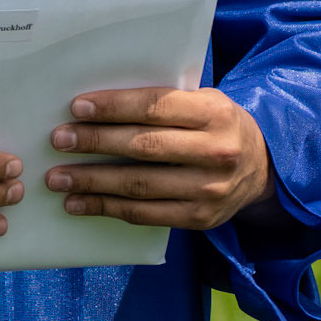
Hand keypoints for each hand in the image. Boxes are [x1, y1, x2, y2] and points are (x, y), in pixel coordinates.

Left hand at [45, 87, 272, 229]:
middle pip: (144, 147)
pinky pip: (145, 214)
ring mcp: (209, 190)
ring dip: (92, 182)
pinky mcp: (200, 219)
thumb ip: (165, 102)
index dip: (114, 107)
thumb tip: (97, 104)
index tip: (77, 107)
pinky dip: (106, 208)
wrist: (263, 167)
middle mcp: (216, 152)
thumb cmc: (216, 126)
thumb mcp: (204, 101)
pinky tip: (78, 203)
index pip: (155, 107)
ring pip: (140, 185)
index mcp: (214, 113)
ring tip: (57, 177)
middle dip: (95, 143)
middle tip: (58, 140)